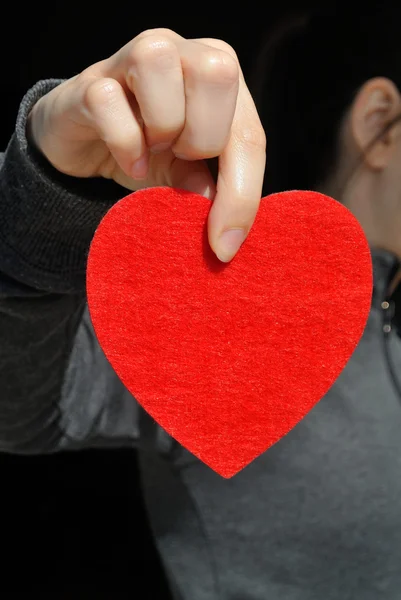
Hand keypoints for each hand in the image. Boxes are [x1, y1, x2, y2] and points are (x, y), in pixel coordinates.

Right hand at [28, 28, 265, 261]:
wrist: (82, 143)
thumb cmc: (144, 151)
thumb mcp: (184, 175)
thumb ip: (210, 188)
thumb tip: (227, 227)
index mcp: (217, 74)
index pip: (249, 132)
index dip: (242, 194)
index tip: (224, 245)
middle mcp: (181, 50)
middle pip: (219, 73)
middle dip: (203, 137)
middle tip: (180, 155)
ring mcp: (133, 57)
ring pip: (160, 65)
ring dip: (161, 126)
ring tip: (153, 148)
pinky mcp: (90, 82)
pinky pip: (110, 103)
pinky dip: (124, 143)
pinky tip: (130, 161)